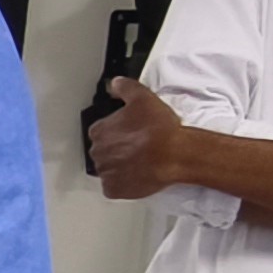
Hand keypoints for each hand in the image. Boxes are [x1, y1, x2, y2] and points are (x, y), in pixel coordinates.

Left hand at [85, 77, 187, 199]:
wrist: (175, 154)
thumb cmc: (159, 127)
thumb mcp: (143, 97)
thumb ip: (125, 87)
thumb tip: (114, 83)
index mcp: (99, 131)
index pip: (101, 131)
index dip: (117, 132)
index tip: (131, 133)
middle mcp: (97, 153)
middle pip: (103, 151)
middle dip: (117, 149)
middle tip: (137, 148)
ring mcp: (105, 173)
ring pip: (108, 169)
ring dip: (120, 166)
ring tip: (140, 162)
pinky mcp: (114, 190)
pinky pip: (113, 187)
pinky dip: (122, 184)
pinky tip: (137, 175)